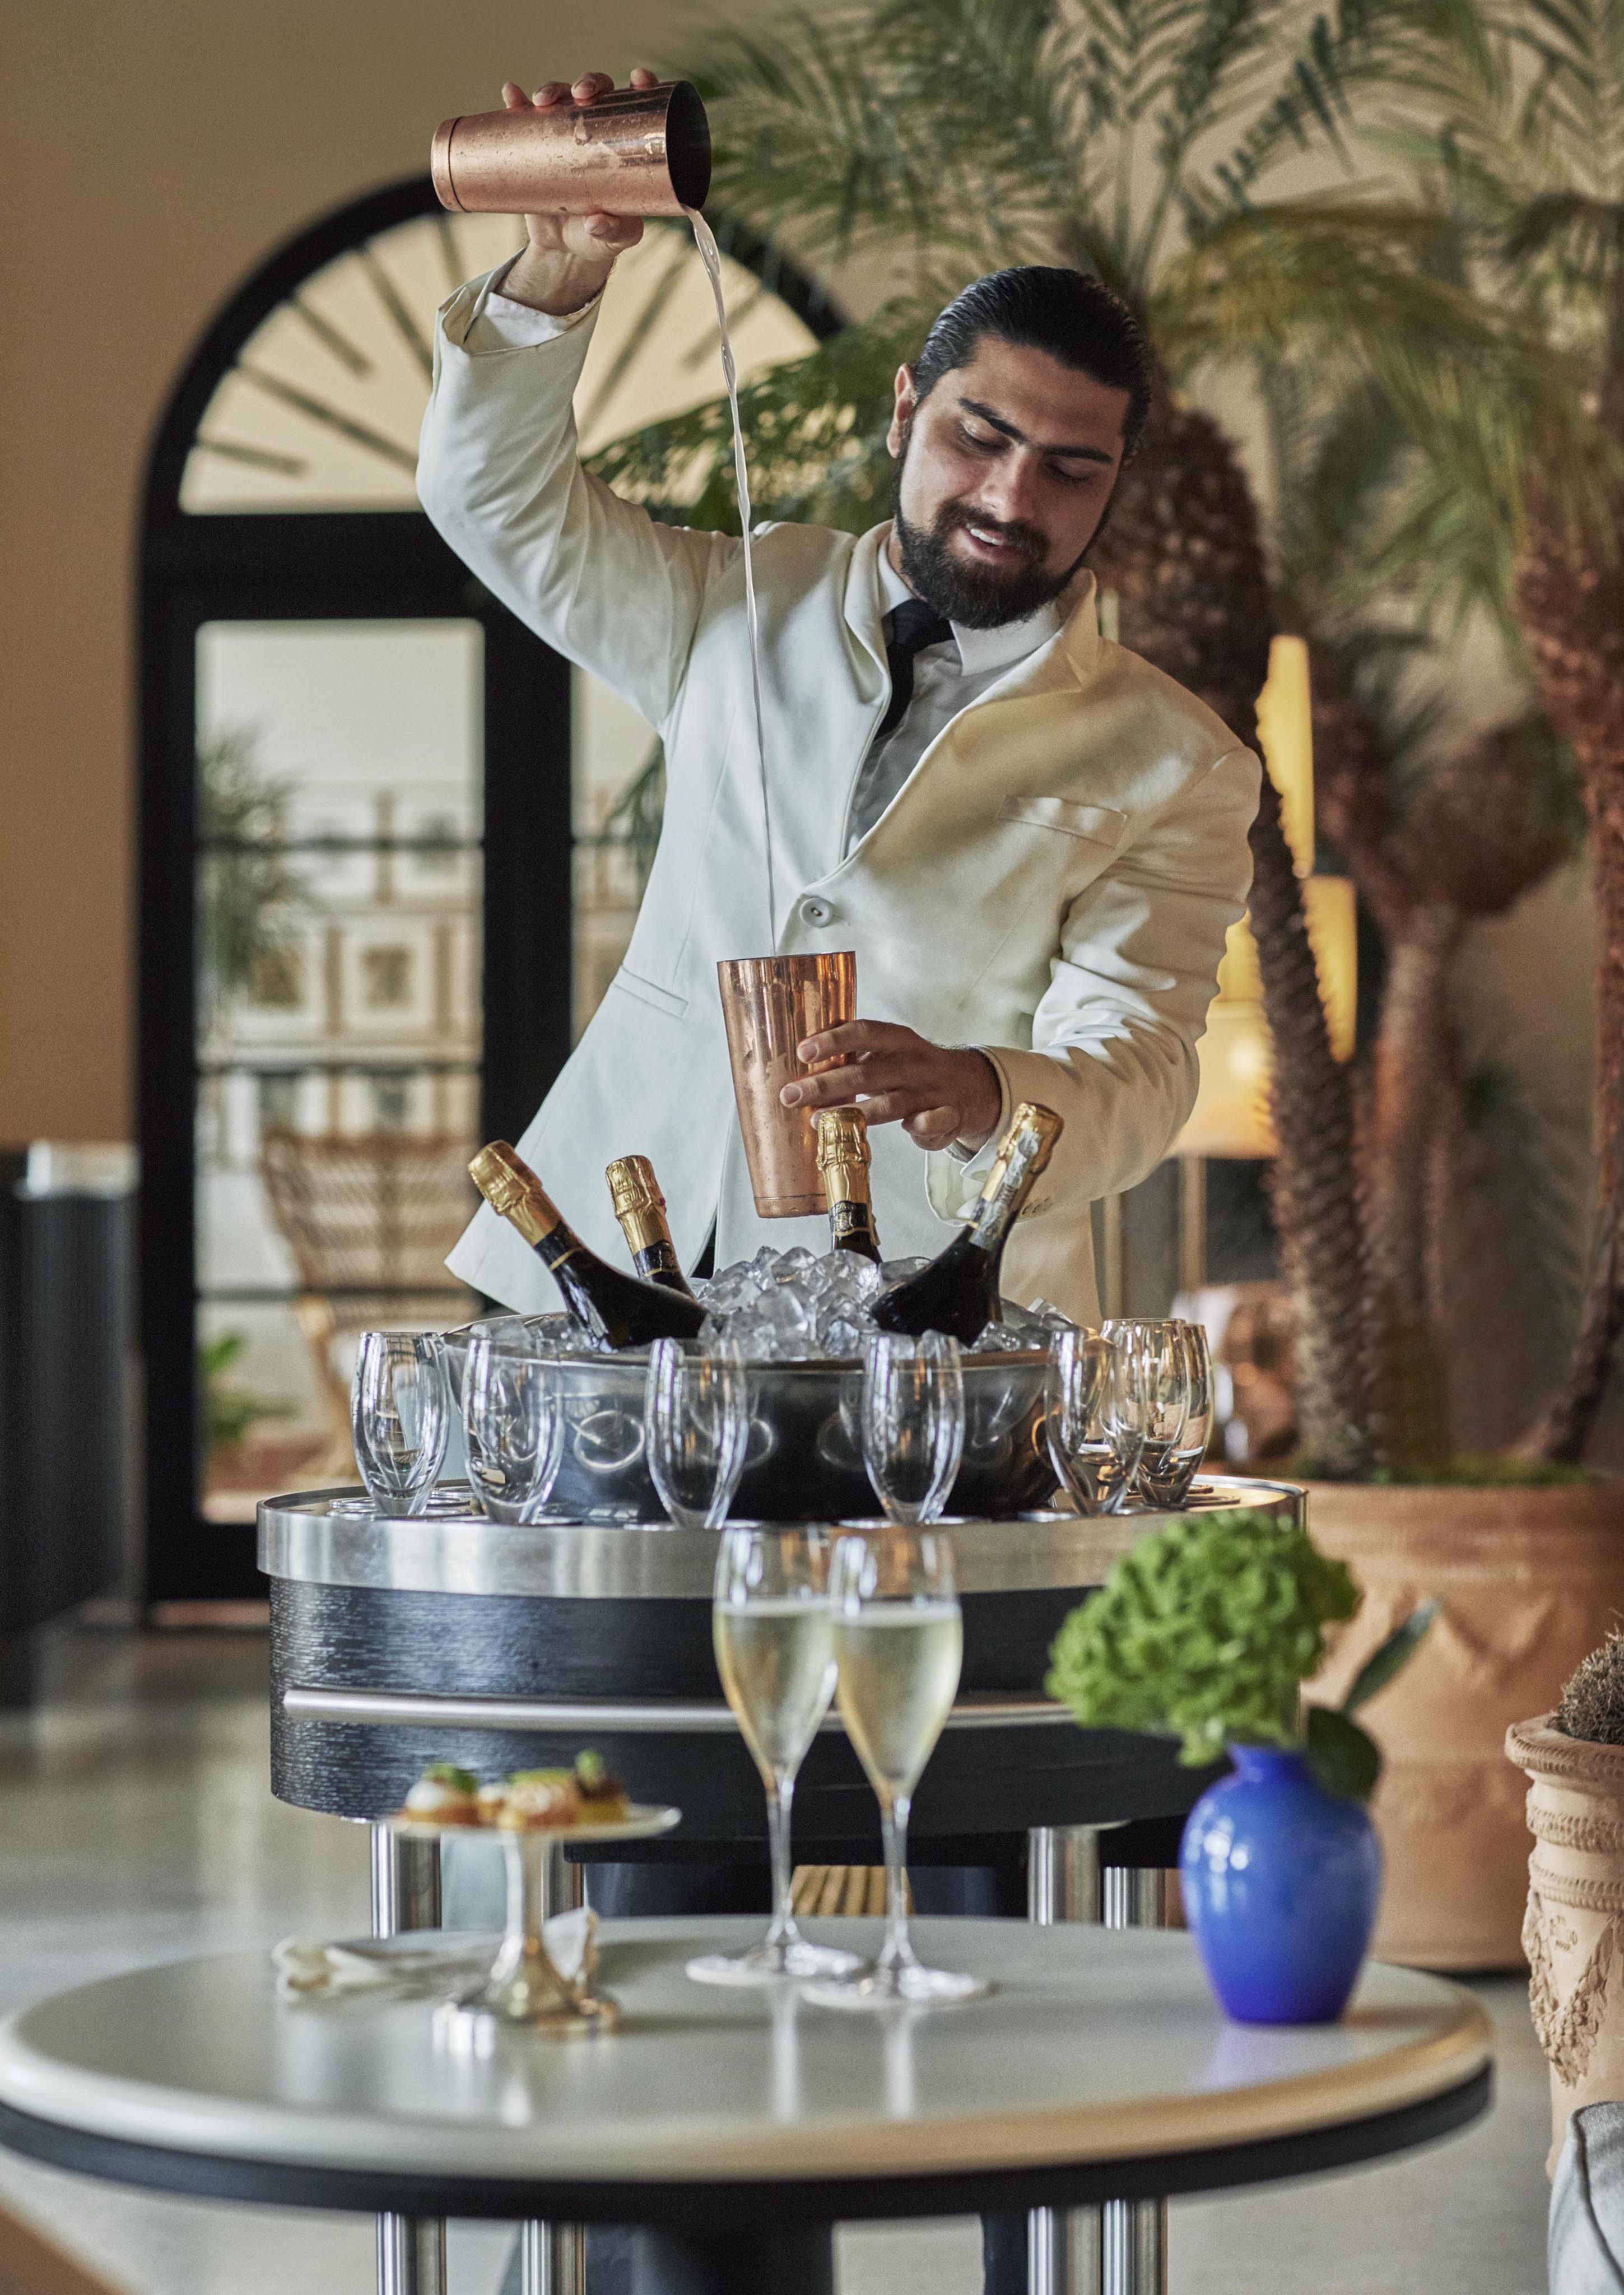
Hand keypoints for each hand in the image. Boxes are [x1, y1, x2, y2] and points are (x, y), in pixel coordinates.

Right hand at [496, 67, 657, 314]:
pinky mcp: (536, 143)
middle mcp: (597, 129)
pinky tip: (510, 95)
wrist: (564, 249)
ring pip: (560, 97)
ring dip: (552, 89)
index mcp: (626, 143)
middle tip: (581, 95)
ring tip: (541, 102)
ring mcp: (564, 134)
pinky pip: (524, 117)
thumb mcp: (614, 239)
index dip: (641, 84)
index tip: (638, 78)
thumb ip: (613, 231)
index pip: (638, 105)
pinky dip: (516, 103)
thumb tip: (596, 222)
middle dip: (589, 83)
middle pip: (596, 91)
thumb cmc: (600, 238)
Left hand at [780, 1022, 1002, 1153]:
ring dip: (853, 1113)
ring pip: (890, 1103)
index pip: (865, 1032)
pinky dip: (921, 1126)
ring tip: (818, 1121)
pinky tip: (905, 1128)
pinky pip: (934, 1122)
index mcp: (898, 1040)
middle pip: (867, 1073)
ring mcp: (931, 1091)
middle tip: (790, 1096)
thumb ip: (853, 1054)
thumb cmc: (910, 1069)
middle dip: (825, 1085)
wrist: (968, 1085)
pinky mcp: (947, 1117)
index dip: (834, 1041)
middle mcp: (915, 1062)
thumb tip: (804, 1060)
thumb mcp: (888, 1051)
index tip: (803, 1053)